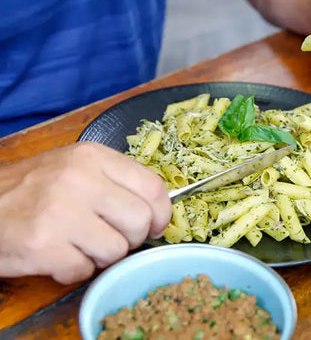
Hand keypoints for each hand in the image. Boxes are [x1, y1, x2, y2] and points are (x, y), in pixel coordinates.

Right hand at [0, 142, 171, 283]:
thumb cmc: (32, 189)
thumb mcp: (75, 167)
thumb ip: (116, 181)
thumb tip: (159, 210)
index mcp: (92, 157)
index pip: (153, 187)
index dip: (160, 213)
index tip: (152, 225)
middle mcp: (79, 179)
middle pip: (140, 221)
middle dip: (130, 238)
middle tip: (109, 237)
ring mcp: (60, 212)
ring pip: (116, 250)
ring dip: (100, 256)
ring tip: (77, 244)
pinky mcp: (42, 245)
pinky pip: (84, 271)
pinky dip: (73, 270)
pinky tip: (57, 256)